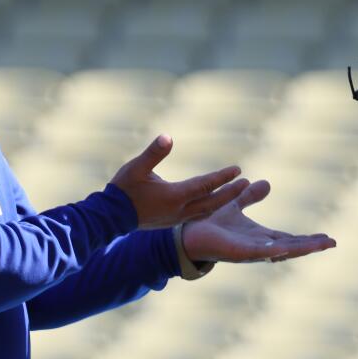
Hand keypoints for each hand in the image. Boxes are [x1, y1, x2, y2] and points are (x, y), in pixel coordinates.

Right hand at [111, 135, 247, 229]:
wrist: (110, 217)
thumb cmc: (123, 189)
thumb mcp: (136, 167)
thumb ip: (153, 152)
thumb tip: (167, 137)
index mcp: (174, 196)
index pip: (205, 185)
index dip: (222, 176)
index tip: (238, 169)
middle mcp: (179, 210)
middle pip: (212, 202)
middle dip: (230, 192)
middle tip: (247, 183)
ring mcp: (176, 218)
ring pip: (207, 211)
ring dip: (222, 201)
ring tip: (236, 192)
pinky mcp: (171, 221)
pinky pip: (198, 215)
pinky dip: (210, 208)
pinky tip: (214, 202)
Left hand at [181, 181, 335, 262]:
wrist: (187, 234)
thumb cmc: (210, 223)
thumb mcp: (235, 204)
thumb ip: (249, 196)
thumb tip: (266, 183)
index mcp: (260, 238)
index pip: (289, 239)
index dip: (308, 239)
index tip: (328, 238)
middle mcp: (258, 247)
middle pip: (291, 247)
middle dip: (311, 246)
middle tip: (332, 242)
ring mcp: (250, 251)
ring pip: (281, 251)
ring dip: (301, 249)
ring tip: (321, 245)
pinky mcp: (238, 252)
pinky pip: (260, 252)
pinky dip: (274, 251)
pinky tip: (287, 248)